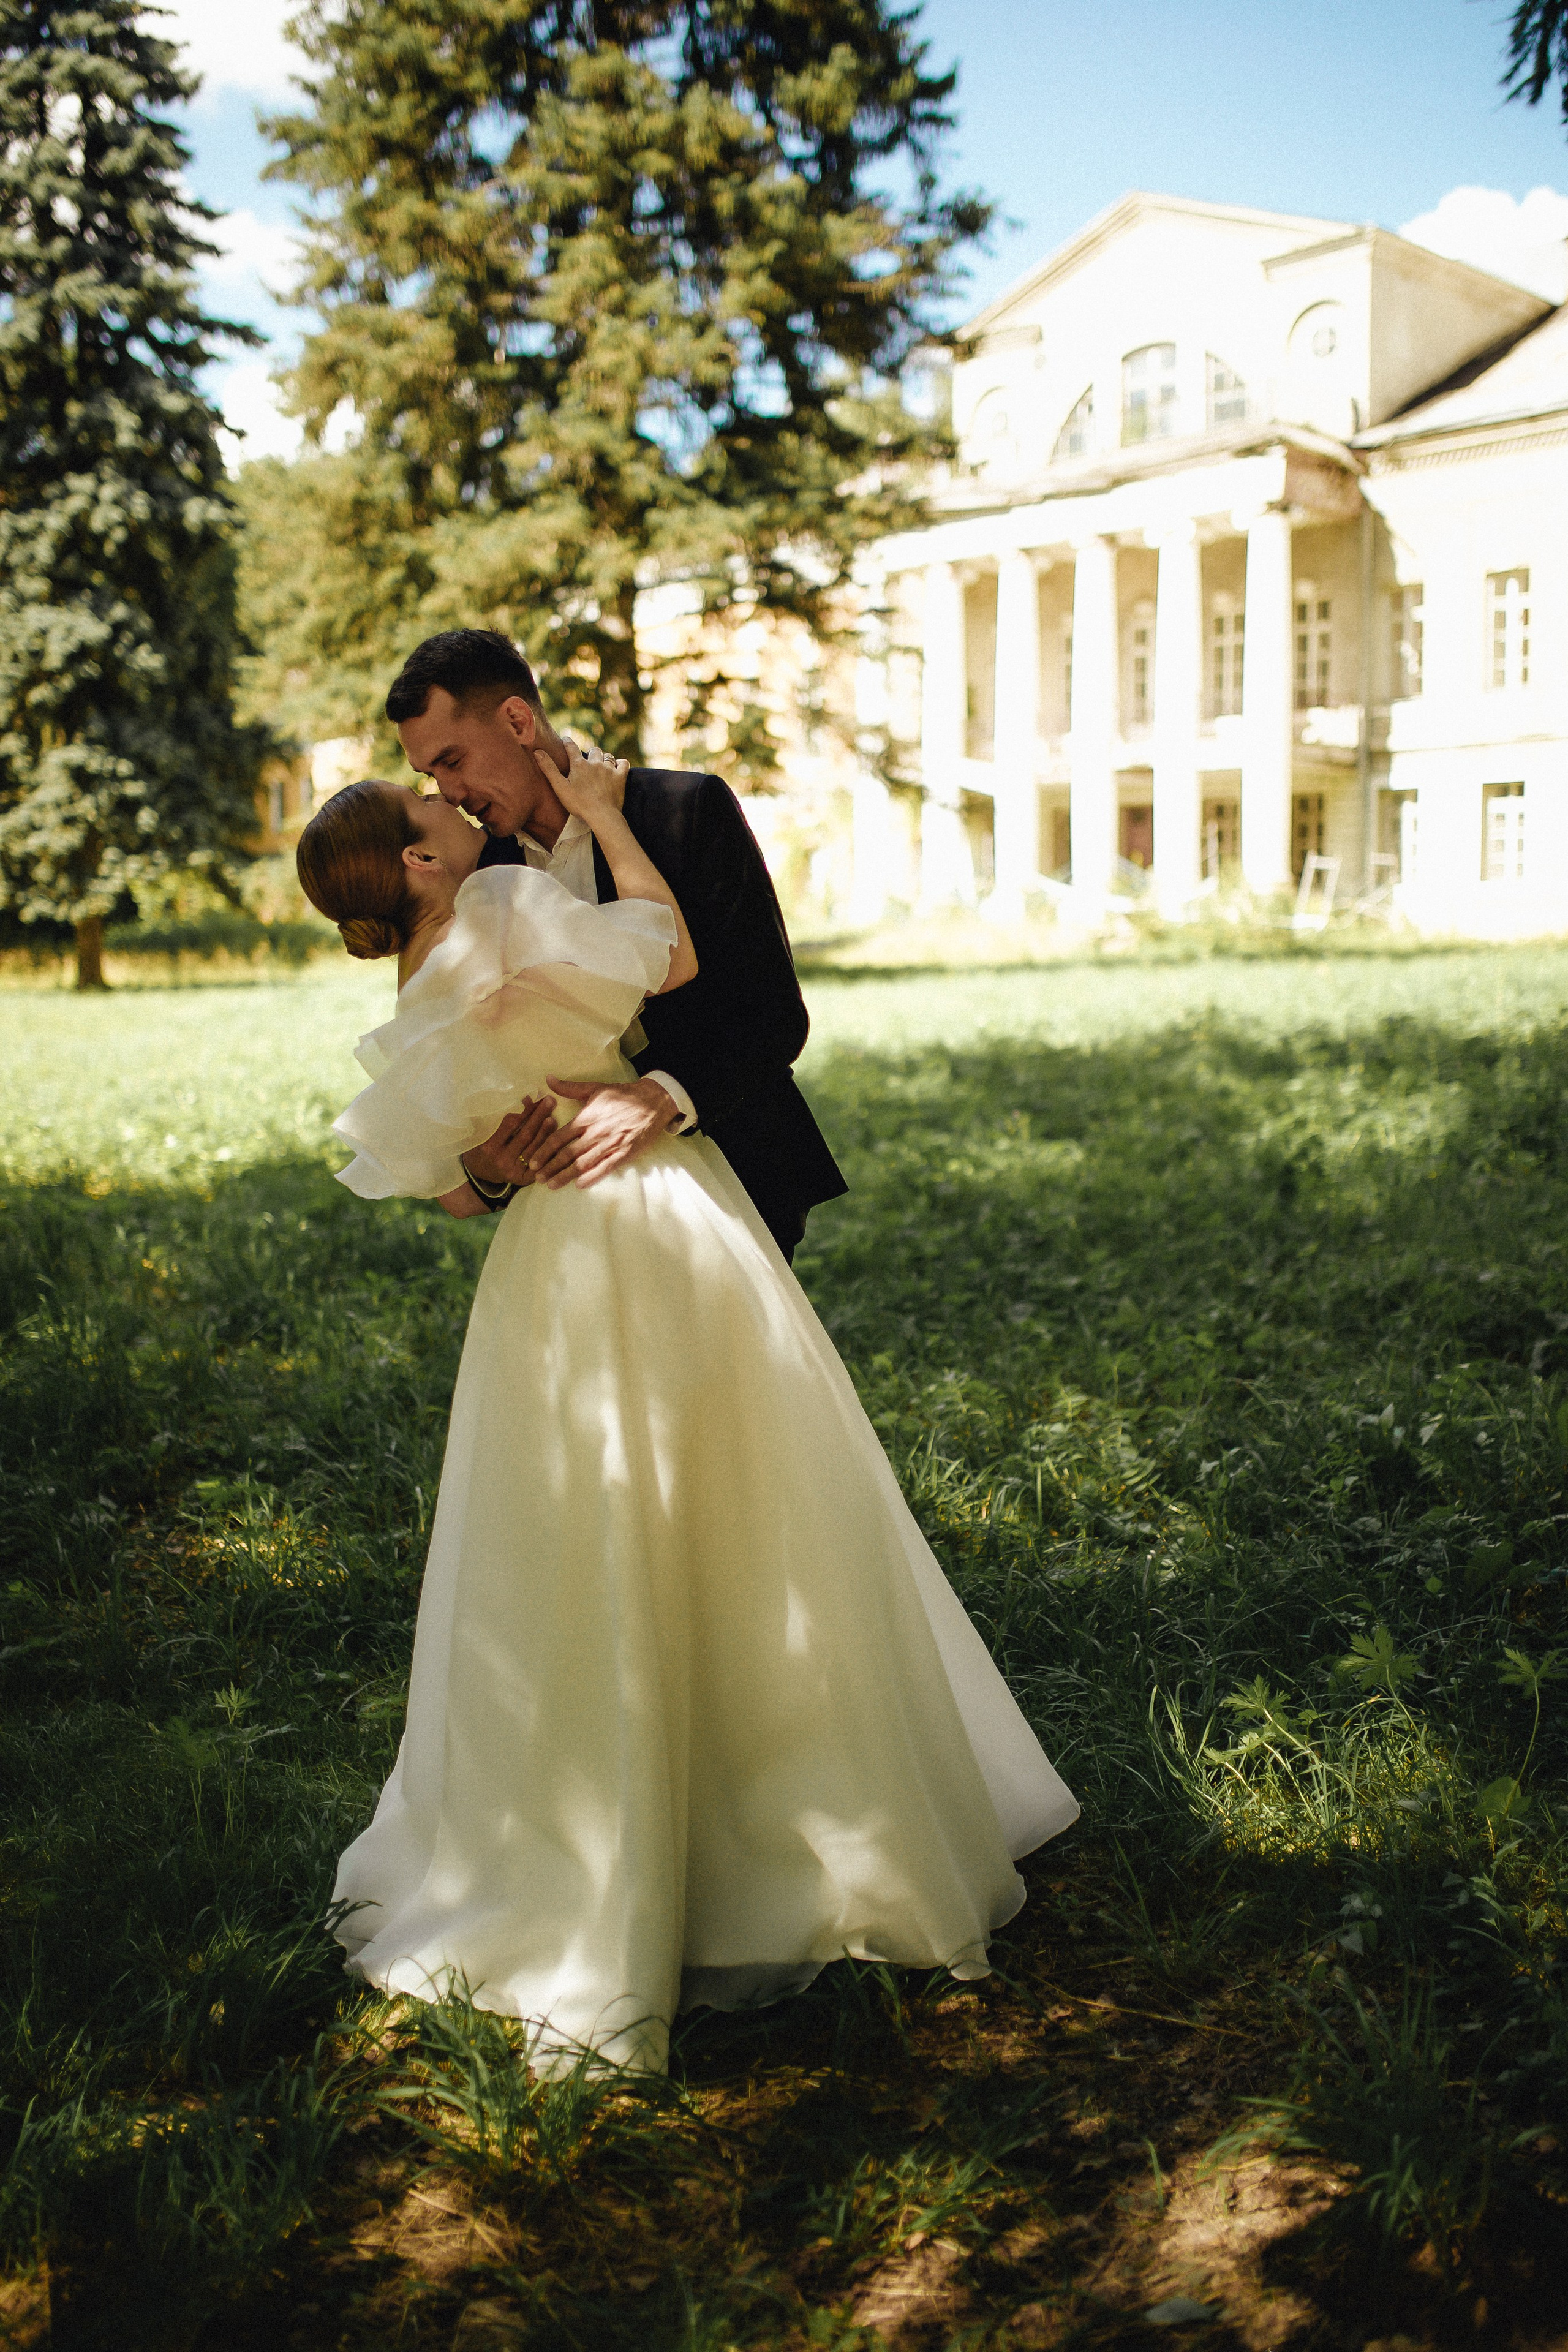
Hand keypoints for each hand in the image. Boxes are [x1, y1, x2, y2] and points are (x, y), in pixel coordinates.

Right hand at [463, 1096, 556, 1189]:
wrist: (480, 1171)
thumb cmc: (481, 1145)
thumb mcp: (483, 1131)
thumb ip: (500, 1117)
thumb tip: (525, 1099)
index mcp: (489, 1146)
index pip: (510, 1124)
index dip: (523, 1110)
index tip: (533, 1097)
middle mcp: (502, 1159)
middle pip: (525, 1135)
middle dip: (538, 1116)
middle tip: (550, 1100)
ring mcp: (514, 1171)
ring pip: (534, 1149)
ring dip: (546, 1132)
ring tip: (554, 1116)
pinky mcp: (523, 1179)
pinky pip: (539, 1164)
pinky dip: (547, 1151)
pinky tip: (554, 1138)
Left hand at [528, 1076, 678, 1188]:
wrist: (653, 1101)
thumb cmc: (622, 1095)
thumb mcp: (594, 1088)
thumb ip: (569, 1088)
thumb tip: (548, 1079)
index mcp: (585, 1118)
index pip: (558, 1137)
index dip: (543, 1151)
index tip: (533, 1161)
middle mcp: (595, 1132)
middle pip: (567, 1154)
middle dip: (550, 1167)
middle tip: (537, 1178)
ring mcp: (609, 1144)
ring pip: (582, 1163)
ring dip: (565, 1175)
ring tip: (552, 1185)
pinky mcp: (624, 1153)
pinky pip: (605, 1168)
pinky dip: (592, 1177)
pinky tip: (580, 1185)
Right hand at [539, 737, 628, 824]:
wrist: (602, 815)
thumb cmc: (579, 803)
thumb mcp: (560, 787)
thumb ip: (549, 769)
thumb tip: (537, 752)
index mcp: (579, 765)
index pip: (571, 747)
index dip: (567, 742)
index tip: (566, 739)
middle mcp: (595, 763)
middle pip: (593, 750)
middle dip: (590, 754)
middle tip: (587, 761)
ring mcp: (609, 769)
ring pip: (607, 756)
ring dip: (604, 759)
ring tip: (600, 766)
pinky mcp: (620, 778)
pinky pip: (623, 764)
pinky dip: (620, 764)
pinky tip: (617, 767)